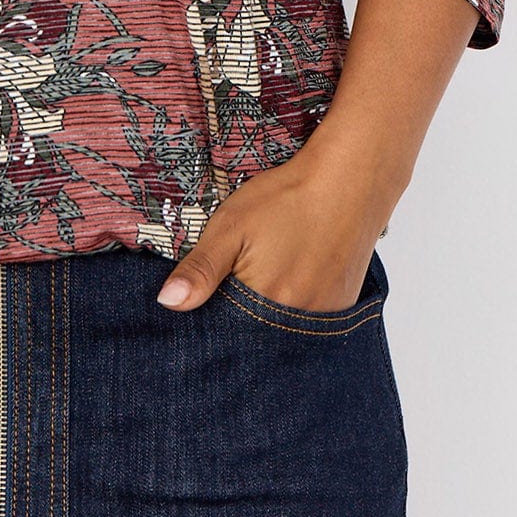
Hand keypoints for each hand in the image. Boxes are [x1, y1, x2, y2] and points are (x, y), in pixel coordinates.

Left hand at [154, 144, 391, 312]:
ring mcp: (324, 316)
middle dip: (241, 317)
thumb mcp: (231, 226)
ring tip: (271, 271)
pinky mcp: (342, 305)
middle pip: (256, 335)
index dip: (213, 314)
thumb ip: (200, 269)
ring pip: (283, 330)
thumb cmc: (286, 199)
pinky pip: (311, 321)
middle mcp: (296, 321)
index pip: (226, 332)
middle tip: (247, 272)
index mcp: (263, 304)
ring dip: (269, 314)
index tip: (211, 293)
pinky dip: (296, 307)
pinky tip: (294, 276)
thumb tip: (167, 303)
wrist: (350, 181)